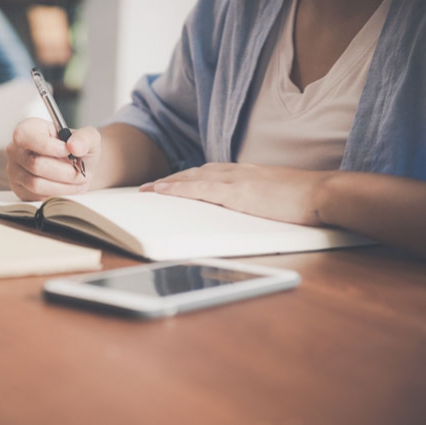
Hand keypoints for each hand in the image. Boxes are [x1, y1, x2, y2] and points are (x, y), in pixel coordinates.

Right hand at [6, 118, 100, 200]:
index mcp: (28, 129)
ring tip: (77, 181)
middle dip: (64, 172)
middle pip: (35, 165)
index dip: (49, 146)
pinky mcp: (20, 190)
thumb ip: (84, 138)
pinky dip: (56, 195)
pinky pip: (36, 197)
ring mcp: (15, 171)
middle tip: (80, 172)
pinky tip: (67, 188)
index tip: (68, 151)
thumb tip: (74, 146)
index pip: (25, 136)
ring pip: (36, 184)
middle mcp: (16, 149)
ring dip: (63, 186)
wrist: (78, 167)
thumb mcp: (88, 138)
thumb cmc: (78, 150)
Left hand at [140, 163, 335, 225]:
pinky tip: (160, 190)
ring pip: (192, 177)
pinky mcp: (236, 192)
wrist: (323, 193)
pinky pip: (198, 188)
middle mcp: (237, 171)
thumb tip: (253, 207)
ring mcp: (235, 180)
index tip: (174, 183)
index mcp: (247, 173)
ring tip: (148, 189)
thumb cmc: (306, 198)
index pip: (211, 173)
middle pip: (196, 172)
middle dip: (172, 180)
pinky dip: (176, 188)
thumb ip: (260, 198)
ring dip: (167, 183)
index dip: (189, 178)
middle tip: (150, 187)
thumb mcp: (277, 195)